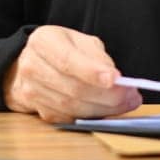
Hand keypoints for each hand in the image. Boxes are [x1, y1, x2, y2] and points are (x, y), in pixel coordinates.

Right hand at [3, 26, 142, 123]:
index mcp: (43, 41)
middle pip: (73, 88)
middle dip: (107, 95)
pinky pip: (67, 118)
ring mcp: (31, 91)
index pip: (68, 60)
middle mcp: (32, 66)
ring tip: (125, 103)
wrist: (28, 63)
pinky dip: (90, 117)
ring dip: (103, 109)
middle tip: (131, 96)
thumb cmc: (60, 49)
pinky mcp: (36, 110)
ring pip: (72, 107)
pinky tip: (106, 110)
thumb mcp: (78, 41)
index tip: (116, 79)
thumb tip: (116, 79)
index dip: (92, 72)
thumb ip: (96, 56)